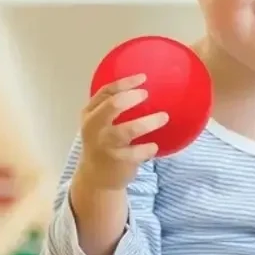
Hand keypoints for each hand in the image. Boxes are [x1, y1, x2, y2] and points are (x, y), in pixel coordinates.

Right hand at [78, 73, 168, 190]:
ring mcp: (105, 144)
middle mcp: (94, 127)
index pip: (106, 92)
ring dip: (148, 122)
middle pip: (113, 105)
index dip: (125, 82)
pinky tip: (154, 146)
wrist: (96, 178)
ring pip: (127, 130)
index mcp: (90, 113)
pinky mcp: (117, 160)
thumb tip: (145, 89)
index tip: (143, 77)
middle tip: (147, 95)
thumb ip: (114, 109)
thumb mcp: (100, 124)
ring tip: (164, 117)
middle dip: (132, 97)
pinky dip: (148, 148)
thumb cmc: (104, 143)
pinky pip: (136, 153)